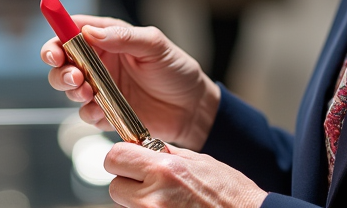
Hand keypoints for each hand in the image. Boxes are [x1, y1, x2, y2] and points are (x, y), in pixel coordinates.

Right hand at [42, 16, 221, 150]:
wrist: (191, 107)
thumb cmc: (176, 70)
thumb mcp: (155, 45)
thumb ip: (124, 38)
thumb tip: (90, 32)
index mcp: (109, 38)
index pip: (73, 31)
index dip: (57, 37)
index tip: (55, 49)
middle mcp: (100, 61)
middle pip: (62, 61)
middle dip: (59, 69)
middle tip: (74, 76)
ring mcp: (100, 87)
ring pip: (69, 88)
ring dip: (71, 90)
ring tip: (87, 91)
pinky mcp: (105, 111)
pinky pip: (86, 113)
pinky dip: (88, 112)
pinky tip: (101, 111)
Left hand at [105, 143, 266, 207]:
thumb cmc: (231, 194)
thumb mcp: (200, 161)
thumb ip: (167, 153)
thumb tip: (142, 146)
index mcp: (165, 170)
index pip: (115, 157)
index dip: (122, 157)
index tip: (131, 160)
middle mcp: (154, 197)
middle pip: (115, 186)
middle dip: (129, 182)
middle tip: (150, 182)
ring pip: (126, 205)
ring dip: (138, 200)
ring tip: (168, 200)